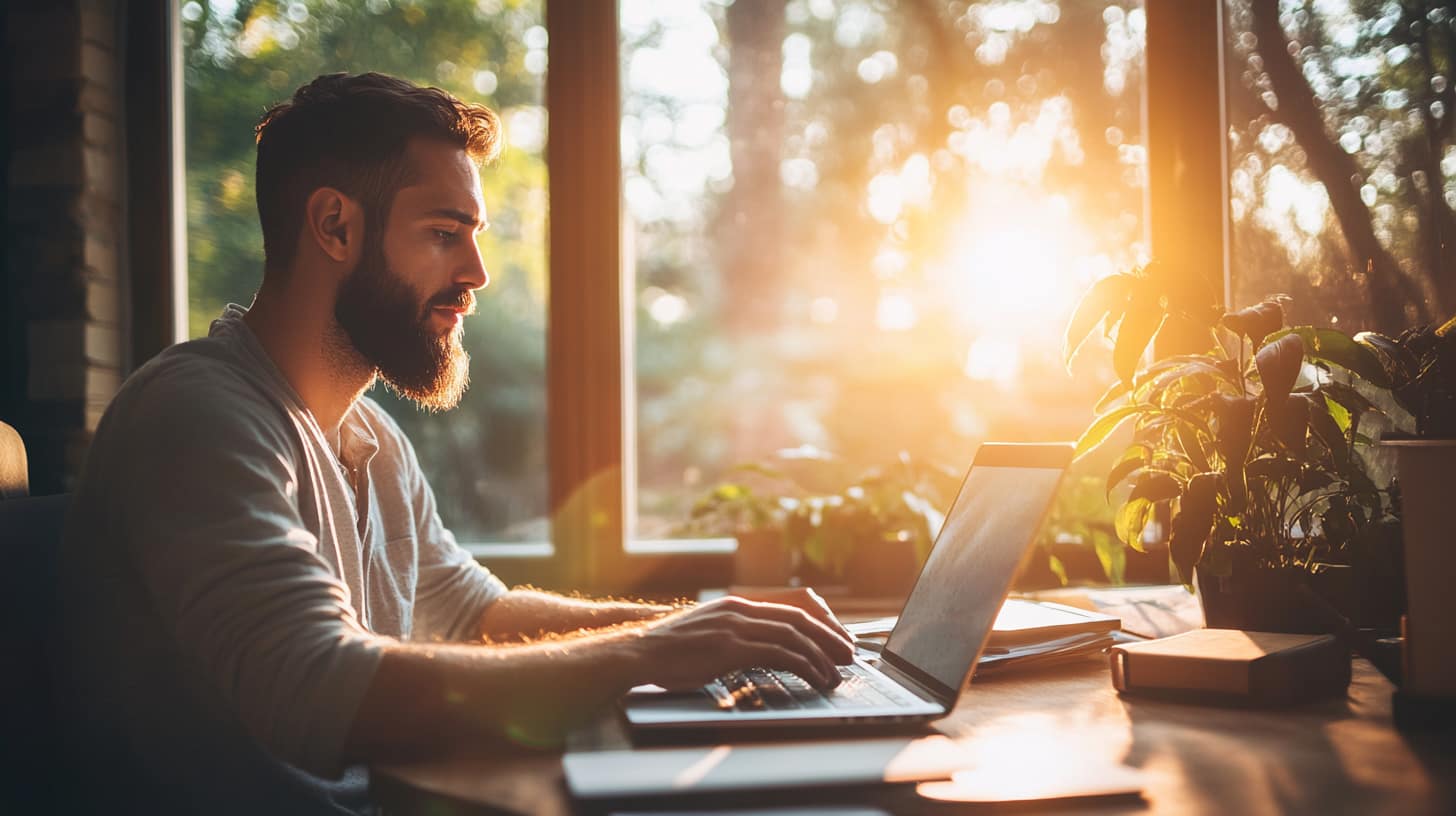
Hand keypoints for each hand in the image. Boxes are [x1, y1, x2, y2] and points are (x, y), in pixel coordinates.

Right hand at [632, 596, 855, 691]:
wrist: (639, 650)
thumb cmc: (669, 650)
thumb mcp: (707, 634)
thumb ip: (734, 635)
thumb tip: (758, 650)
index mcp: (737, 606)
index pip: (789, 610)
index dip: (818, 625)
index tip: (834, 641)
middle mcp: (740, 611)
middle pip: (799, 620)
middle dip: (828, 639)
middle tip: (849, 655)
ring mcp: (736, 627)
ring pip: (794, 637)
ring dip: (820, 657)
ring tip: (836, 675)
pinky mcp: (731, 647)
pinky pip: (780, 654)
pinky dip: (804, 665)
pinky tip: (815, 677)